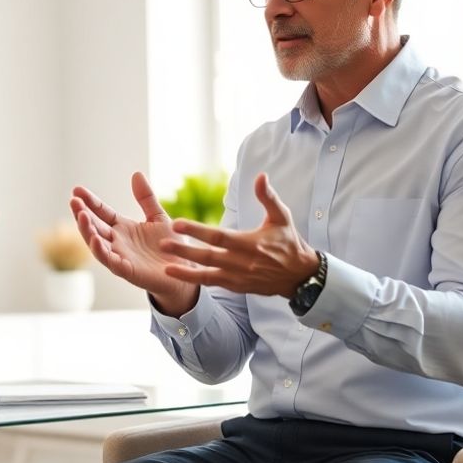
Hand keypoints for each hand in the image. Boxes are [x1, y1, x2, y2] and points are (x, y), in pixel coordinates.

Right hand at [71, 172, 197, 314]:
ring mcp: (120, 256)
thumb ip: (146, 198)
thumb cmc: (170, 247)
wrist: (184, 273)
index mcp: (122, 228)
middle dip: (82, 214)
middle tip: (73, 201)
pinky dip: (102, 252)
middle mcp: (117, 242)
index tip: (76, 190)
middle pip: (94, 227)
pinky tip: (96, 240)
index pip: (101, 212)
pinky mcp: (127, 270)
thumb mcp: (158, 217)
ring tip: (81, 216)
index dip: (90, 201)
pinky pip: (110, 261)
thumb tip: (136, 173)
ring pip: (97, 244)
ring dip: (87, 231)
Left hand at [159, 172, 317, 297]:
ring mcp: (238, 277)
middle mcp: (242, 262)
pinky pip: (213, 284)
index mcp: (249, 243)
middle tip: (162, 244)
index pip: (218, 236)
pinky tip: (179, 275)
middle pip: (208, 256)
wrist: (300, 276)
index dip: (196, 230)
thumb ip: (268, 197)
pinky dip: (196, 280)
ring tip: (165, 266)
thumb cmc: (289, 243)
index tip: (177, 223)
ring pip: (208, 274)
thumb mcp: (282, 217)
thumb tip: (260, 176)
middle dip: (184, 250)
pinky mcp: (237, 286)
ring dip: (186, 270)